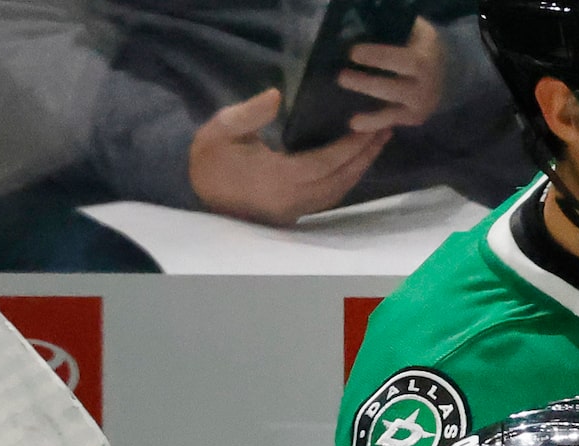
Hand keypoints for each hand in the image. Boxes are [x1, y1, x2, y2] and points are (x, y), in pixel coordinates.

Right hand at [187, 88, 388, 224]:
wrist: (193, 192)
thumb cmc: (209, 159)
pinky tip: (355, 165)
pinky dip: (345, 182)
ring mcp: (292, 212)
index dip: (351, 147)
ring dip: (359, 169)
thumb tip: (275, 96)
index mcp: (278, 179)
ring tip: (377, 145)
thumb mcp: (221, 129)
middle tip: (385, 131)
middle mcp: (291, 200)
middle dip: (364, 156)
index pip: (326, 163)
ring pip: (336, 193)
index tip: (370, 126)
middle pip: (339, 179)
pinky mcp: (292, 216)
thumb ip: (249, 113)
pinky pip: (327, 200)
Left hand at [340, 18, 444, 132]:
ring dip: (371, 117)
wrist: (444, 71)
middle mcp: (425, 87)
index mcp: (425, 61)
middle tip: (341, 77)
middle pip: (394, 89)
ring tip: (351, 121)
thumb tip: (364, 31)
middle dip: (367, 85)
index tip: (353, 53)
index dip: (379, 57)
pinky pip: (391, 122)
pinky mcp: (413, 119)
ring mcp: (420, 106)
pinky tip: (356, 126)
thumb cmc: (419, 46)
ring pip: (393, 113)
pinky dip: (374, 125)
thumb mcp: (415, 32)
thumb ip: (396, 33)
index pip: (403, 61)